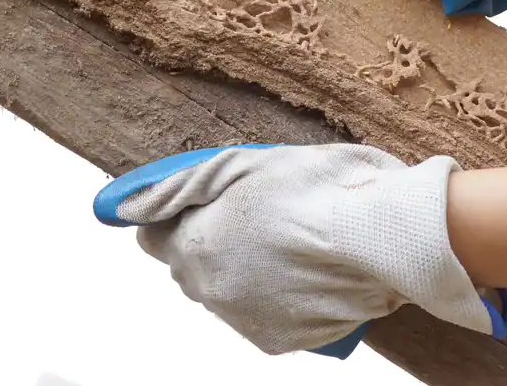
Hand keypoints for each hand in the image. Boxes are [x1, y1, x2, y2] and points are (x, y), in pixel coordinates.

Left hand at [93, 143, 506, 358]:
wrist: (381, 236)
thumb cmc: (316, 188)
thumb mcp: (239, 165)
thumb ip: (175, 189)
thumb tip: (125, 208)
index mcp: (195, 246)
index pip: (154, 239)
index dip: (180, 217)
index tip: (209, 203)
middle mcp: (211, 292)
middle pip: (190, 268)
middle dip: (211, 243)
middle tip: (257, 216)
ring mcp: (245, 321)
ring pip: (226, 292)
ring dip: (242, 270)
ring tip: (288, 242)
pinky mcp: (280, 341)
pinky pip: (260, 315)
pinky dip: (273, 296)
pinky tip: (303, 269)